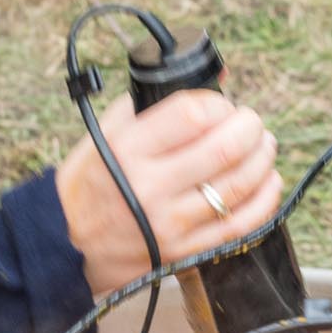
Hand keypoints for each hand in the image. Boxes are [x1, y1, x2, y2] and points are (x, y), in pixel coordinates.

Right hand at [55, 89, 280, 293]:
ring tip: (264, 145)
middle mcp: (149, 186)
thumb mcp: (107, 133)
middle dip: (250, 128)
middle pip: (224, 149)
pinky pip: (240, 225)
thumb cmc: (89, 183)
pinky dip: (264, 199)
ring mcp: (169, 223)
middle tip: (252, 122)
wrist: (63, 245)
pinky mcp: (184, 252)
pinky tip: (268, 180)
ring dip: (262, 158)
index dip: (219, 103)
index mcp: (127, 150)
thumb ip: (154, 105)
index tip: (222, 105)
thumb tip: (215, 80)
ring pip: (239, 185)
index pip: (192, 114)